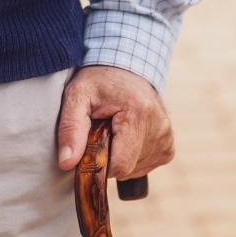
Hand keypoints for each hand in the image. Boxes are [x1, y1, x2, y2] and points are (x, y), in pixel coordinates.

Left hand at [55, 64, 173, 180]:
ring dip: (119, 157)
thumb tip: (66, 163)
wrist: (126, 66)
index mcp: (139, 113)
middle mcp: (160, 126)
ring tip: (114, 131)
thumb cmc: (99, 81)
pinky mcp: (168, 145)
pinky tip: (126, 137)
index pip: (119, 165)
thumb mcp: (77, 95)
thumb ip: (70, 128)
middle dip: (108, 158)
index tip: (89, 144)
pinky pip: (145, 166)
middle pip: (127, 169)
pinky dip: (131, 157)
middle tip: (100, 132)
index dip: (98, 163)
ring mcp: (167, 137)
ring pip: (135, 170)